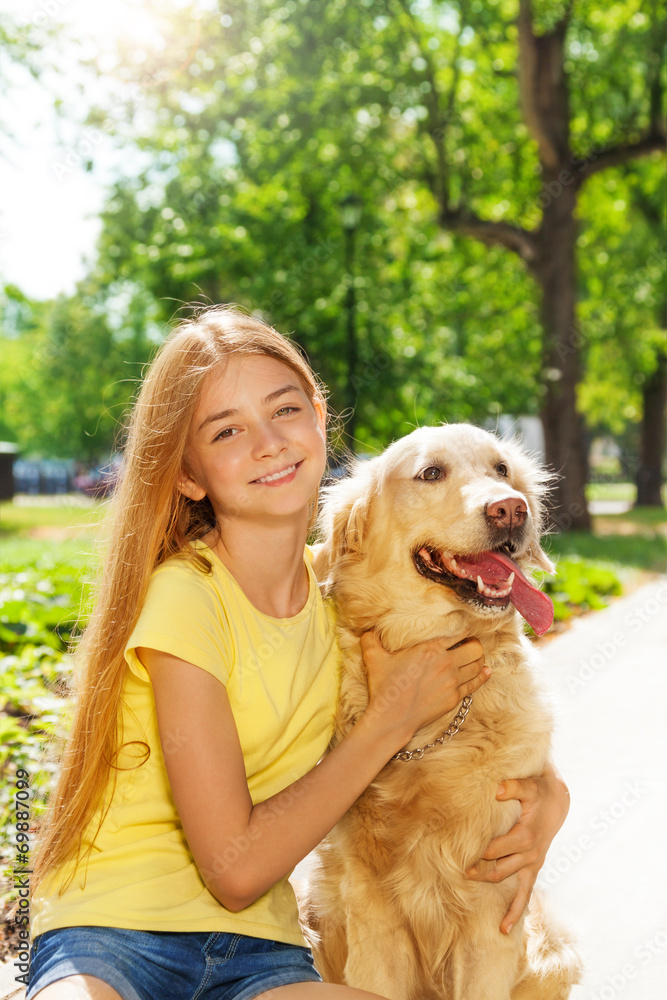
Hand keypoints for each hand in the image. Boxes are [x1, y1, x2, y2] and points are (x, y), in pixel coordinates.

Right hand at [360, 630, 489, 738]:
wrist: (392, 717)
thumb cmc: (384, 687)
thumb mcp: (374, 659)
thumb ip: (371, 640)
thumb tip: (368, 631)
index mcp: (431, 648)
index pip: (459, 633)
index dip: (464, 629)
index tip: (463, 629)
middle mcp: (446, 663)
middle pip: (476, 648)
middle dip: (475, 644)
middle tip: (469, 644)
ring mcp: (453, 682)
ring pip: (478, 665)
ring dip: (478, 660)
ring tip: (474, 657)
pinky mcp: (454, 698)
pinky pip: (475, 684)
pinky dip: (482, 676)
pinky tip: (485, 672)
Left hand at [465, 763, 569, 934]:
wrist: (557, 802)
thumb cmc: (539, 792)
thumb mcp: (530, 785)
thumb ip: (514, 786)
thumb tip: (498, 789)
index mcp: (525, 837)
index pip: (494, 849)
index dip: (477, 853)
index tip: (457, 854)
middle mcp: (529, 854)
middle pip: (498, 869)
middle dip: (478, 872)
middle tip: (457, 872)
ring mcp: (532, 863)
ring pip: (508, 882)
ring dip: (489, 885)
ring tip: (469, 896)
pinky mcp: (533, 868)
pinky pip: (525, 895)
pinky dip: (515, 912)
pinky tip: (505, 930)